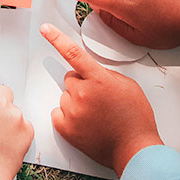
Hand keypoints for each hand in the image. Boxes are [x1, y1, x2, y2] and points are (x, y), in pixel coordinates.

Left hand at [40, 23, 162, 174]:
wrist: (134, 149)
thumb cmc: (135, 118)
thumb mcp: (127, 86)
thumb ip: (105, 75)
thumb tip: (91, 73)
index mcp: (99, 79)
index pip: (73, 53)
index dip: (56, 39)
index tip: (44, 29)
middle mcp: (83, 94)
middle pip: (70, 78)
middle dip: (81, 84)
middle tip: (98, 99)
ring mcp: (73, 112)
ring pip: (65, 96)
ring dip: (76, 101)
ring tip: (96, 115)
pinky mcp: (66, 128)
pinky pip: (58, 112)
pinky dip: (68, 116)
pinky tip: (85, 122)